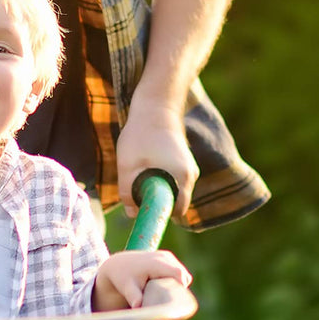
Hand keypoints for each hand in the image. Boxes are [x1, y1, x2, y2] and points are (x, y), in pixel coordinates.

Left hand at [92, 250, 191, 310]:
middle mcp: (164, 256)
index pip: (179, 275)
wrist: (118, 264)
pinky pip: (180, 273)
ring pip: (184, 276)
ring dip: (176, 285)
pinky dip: (175, 281)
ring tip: (159, 290)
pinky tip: (161, 284)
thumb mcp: (127, 288)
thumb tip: (137, 306)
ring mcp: (167, 256)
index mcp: (156, 263)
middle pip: (184, 277)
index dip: (179, 290)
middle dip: (177, 290)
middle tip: (161, 296)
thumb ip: (134, 297)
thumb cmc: (123, 278)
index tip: (168, 299)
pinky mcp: (168, 257)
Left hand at [116, 99, 198, 221]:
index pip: (176, 210)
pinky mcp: (182, 159)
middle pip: (173, 200)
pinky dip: (157, 175)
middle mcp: (191, 174)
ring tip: (138, 168)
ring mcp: (189, 166)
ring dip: (154, 185)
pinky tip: (144, 159)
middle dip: (154, 199)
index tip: (141, 208)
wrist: (155, 104)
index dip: (158, 213)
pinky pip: (171, 177)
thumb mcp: (127, 165)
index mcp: (183, 178)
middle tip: (134, 188)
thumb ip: (128, 192)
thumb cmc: (140, 133)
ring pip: (171, 187)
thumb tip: (132, 215)